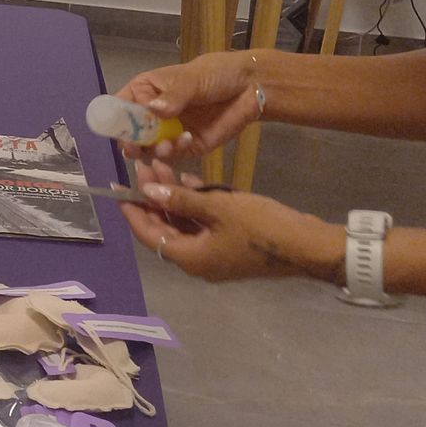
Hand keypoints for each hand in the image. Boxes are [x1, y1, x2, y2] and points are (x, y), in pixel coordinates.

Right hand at [113, 50, 262, 164]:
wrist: (249, 88)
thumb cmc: (214, 74)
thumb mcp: (191, 79)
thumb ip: (172, 96)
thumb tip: (153, 109)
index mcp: (144, 91)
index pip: (119, 107)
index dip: (115, 120)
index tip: (120, 131)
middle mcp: (151, 114)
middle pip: (129, 134)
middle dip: (131, 143)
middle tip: (137, 148)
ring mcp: (167, 132)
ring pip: (148, 150)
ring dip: (153, 150)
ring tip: (166, 145)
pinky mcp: (185, 147)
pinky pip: (172, 156)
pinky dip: (175, 151)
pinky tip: (186, 140)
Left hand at [120, 160, 342, 282]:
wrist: (308, 245)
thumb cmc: (261, 227)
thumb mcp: (219, 207)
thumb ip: (181, 199)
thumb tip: (149, 190)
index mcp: (190, 258)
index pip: (149, 234)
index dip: (132, 211)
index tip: (117, 188)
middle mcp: (197, 261)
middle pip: (164, 228)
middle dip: (153, 197)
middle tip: (146, 166)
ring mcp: (215, 255)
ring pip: (183, 223)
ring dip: (174, 196)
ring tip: (164, 165)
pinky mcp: (229, 245)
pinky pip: (202, 224)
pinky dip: (194, 204)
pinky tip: (190, 179)